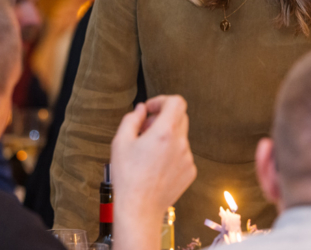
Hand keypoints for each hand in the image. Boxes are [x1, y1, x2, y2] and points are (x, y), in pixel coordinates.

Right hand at [111, 95, 196, 249]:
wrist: (140, 209)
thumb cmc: (128, 177)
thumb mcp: (120, 142)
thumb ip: (132, 119)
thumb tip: (141, 110)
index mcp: (165, 132)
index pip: (176, 102)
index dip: (162, 101)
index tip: (150, 110)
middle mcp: (181, 143)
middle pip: (180, 117)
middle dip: (163, 117)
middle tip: (146, 129)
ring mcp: (188, 158)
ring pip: (180, 136)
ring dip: (167, 137)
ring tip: (148, 152)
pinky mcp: (190, 171)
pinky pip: (183, 153)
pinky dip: (171, 153)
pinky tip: (156, 166)